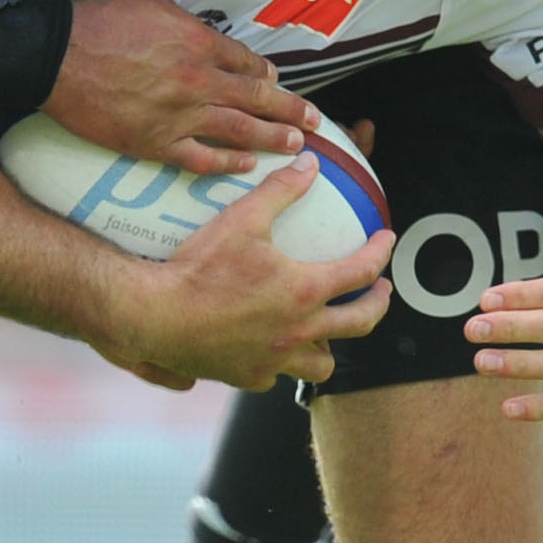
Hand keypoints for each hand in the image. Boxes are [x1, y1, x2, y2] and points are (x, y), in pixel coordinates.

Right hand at [50, 0, 320, 175]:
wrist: (56, 56)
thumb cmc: (101, 23)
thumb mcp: (155, 7)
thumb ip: (192, 25)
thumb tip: (219, 41)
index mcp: (200, 44)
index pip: (248, 65)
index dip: (268, 77)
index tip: (279, 84)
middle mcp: (199, 82)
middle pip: (257, 100)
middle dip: (291, 111)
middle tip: (315, 122)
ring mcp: (178, 116)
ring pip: (239, 131)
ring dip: (272, 138)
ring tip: (296, 144)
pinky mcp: (154, 143)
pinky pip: (200, 158)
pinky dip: (227, 162)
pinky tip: (247, 165)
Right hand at [98, 157, 391, 390]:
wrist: (155, 315)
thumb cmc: (198, 268)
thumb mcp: (242, 220)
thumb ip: (280, 190)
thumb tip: (310, 165)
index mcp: (305, 291)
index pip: (362, 272)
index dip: (381, 253)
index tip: (387, 243)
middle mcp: (299, 331)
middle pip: (360, 323)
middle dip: (378, 305)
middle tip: (381, 292)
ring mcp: (275, 360)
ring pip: (323, 363)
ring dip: (331, 345)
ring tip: (329, 330)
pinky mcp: (248, 377)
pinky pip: (277, 375)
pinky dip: (282, 361)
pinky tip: (273, 348)